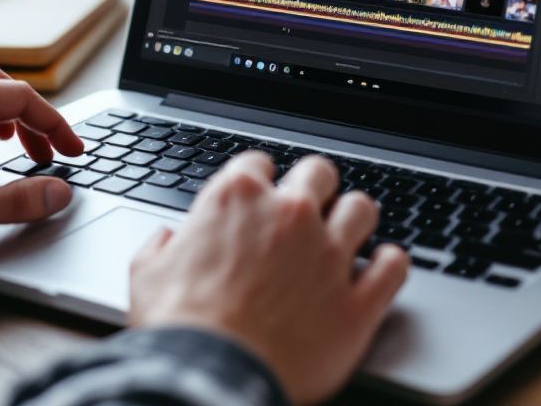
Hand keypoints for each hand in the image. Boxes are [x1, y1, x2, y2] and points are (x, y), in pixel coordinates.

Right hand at [129, 153, 408, 403]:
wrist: (211, 377)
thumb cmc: (177, 329)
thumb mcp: (146, 276)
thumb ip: (160, 248)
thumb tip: (165, 241)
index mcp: (235, 200)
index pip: (257, 163)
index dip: (259, 179)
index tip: (260, 195)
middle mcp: (289, 215)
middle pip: (319, 172)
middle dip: (314, 186)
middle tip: (308, 209)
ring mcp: (329, 255)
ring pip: (362, 208)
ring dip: (354, 219)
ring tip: (347, 235)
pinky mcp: (358, 300)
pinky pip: (394, 265)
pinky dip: (390, 264)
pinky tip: (381, 269)